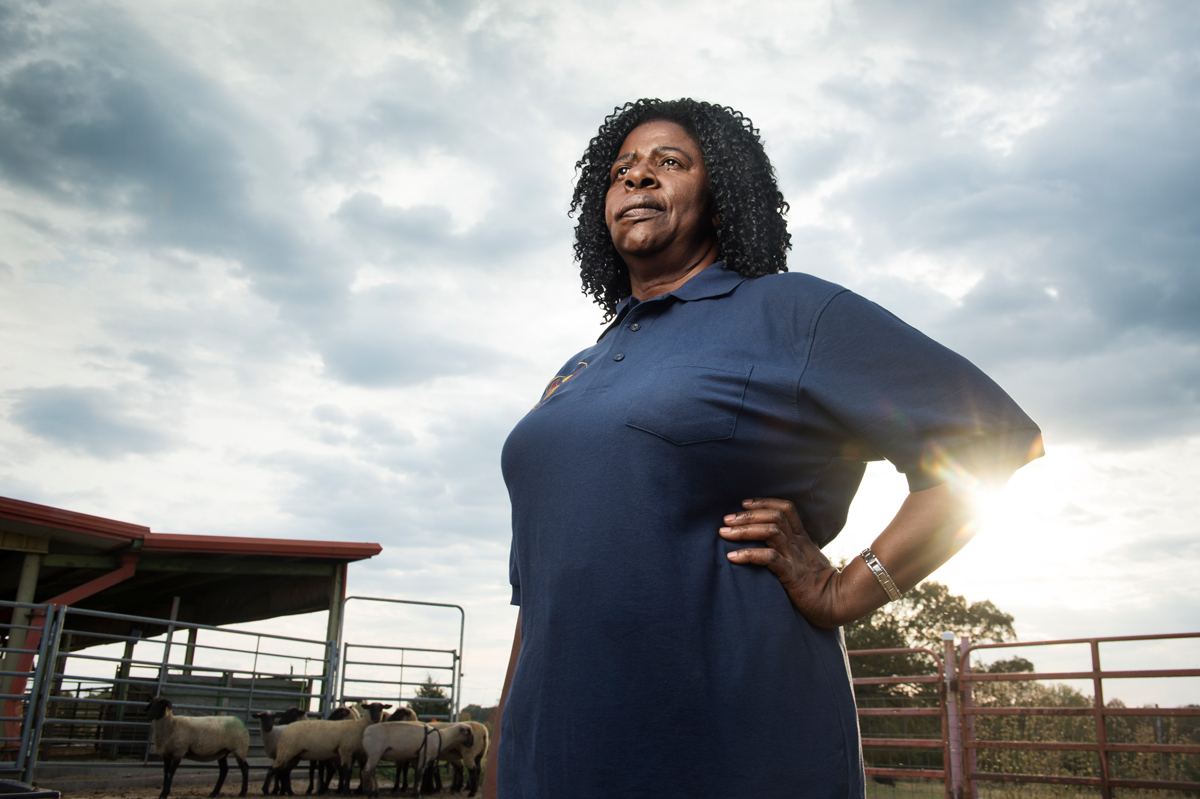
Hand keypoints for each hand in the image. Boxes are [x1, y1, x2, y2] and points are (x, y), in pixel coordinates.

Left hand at [719, 497, 847, 627]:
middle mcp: (798, 544)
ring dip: (744, 530)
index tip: (744, 503)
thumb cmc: (820, 585)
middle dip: (747, 515)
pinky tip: (732, 557)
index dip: (764, 502)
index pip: (786, 509)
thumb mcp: (808, 561)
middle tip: (726, 519)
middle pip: (774, 517)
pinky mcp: (792, 574)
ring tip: (724, 533)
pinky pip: (769, 558)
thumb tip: (773, 546)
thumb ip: (794, 550)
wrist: (837, 603)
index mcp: (802, 539)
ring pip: (770, 531)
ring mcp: (795, 557)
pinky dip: (748, 555)